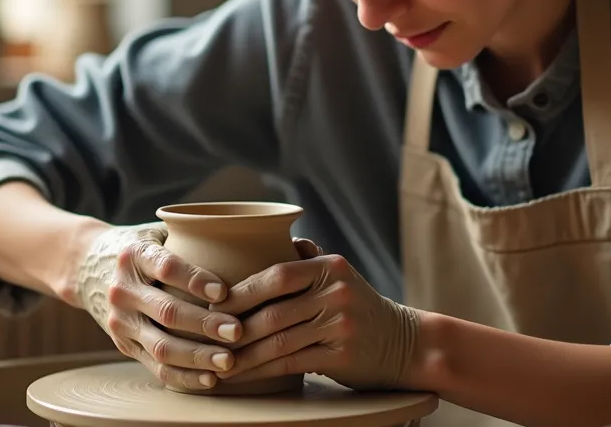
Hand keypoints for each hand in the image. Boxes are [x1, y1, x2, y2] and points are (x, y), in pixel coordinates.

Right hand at [73, 222, 242, 389]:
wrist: (88, 269)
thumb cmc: (142, 248)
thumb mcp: (156, 232)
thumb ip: (189, 235)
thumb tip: (243, 238)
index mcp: (134, 255)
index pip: (165, 267)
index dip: (194, 280)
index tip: (222, 291)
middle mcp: (123, 290)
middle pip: (166, 311)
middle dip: (204, 324)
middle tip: (237, 331)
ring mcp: (121, 322)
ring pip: (161, 346)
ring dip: (197, 356)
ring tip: (229, 361)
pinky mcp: (124, 345)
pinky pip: (156, 366)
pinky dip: (184, 376)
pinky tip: (210, 379)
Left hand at [211, 250, 420, 389]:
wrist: (407, 343)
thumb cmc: (359, 308)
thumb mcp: (339, 275)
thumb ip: (306, 259)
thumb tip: (267, 237)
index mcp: (330, 267)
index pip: (276, 274)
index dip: (241, 290)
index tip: (212, 301)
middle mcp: (337, 293)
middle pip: (273, 311)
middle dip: (233, 325)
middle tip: (203, 334)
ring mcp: (341, 326)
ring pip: (277, 341)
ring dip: (241, 354)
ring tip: (215, 360)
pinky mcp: (342, 356)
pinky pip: (291, 364)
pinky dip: (261, 371)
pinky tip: (242, 374)